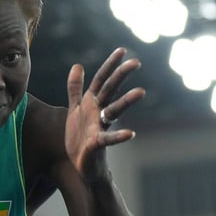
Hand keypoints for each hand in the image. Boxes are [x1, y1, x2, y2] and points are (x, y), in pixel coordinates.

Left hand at [65, 48, 145, 179]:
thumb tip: (78, 65)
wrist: (82, 165)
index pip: (102, 79)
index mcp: (91, 103)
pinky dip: (119, 136)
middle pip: (110, 90)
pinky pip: (109, 139)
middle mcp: (98, 113)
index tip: (122, 50)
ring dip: (126, 102)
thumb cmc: (80, 138)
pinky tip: (131, 134)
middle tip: (136, 62)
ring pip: (114, 111)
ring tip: (141, 92)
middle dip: (121, 76)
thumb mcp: (75, 109)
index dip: (110, 65)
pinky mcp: (97, 144)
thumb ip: (75, 88)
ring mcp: (99, 127)